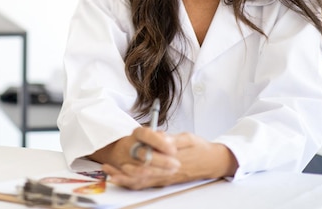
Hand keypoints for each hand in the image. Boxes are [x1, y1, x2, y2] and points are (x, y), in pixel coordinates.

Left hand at [98, 131, 237, 189]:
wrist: (211, 162)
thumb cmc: (199, 148)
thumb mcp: (188, 138)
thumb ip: (173, 138)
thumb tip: (160, 137)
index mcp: (173, 155)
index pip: (155, 151)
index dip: (144, 144)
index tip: (136, 138)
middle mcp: (167, 169)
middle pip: (145, 170)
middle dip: (128, 168)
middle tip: (114, 164)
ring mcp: (164, 177)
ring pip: (142, 180)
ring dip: (124, 178)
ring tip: (110, 173)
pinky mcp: (162, 181)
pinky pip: (144, 185)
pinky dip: (129, 183)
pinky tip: (118, 179)